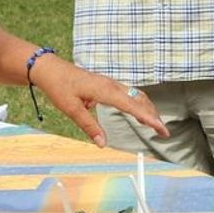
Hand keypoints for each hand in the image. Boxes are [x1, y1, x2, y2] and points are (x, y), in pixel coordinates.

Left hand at [28, 56, 167, 145]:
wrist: (50, 69)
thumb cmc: (59, 86)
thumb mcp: (72, 110)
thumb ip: (89, 126)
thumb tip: (103, 144)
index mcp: (105, 90)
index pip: (133, 106)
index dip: (149, 118)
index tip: (161, 129)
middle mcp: (112, 85)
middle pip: (140, 100)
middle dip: (153, 115)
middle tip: (163, 132)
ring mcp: (111, 83)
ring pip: (136, 95)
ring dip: (147, 109)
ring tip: (155, 125)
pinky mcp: (107, 84)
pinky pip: (129, 93)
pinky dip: (138, 104)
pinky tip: (138, 113)